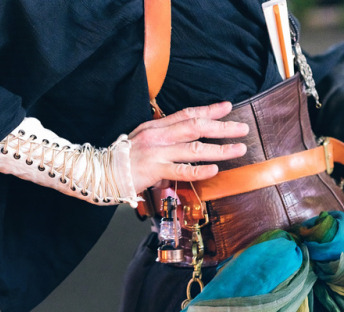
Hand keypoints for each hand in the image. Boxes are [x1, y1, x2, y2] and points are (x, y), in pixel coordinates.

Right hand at [127, 101, 248, 192]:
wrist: (101, 172)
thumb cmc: (124, 160)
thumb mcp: (144, 142)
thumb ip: (164, 141)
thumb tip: (183, 144)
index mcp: (157, 126)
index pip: (188, 114)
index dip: (209, 110)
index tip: (228, 107)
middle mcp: (159, 136)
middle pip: (196, 126)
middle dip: (222, 127)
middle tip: (242, 128)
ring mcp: (157, 152)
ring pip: (194, 148)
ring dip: (220, 149)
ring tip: (238, 149)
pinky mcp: (154, 170)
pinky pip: (182, 170)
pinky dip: (199, 170)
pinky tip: (214, 169)